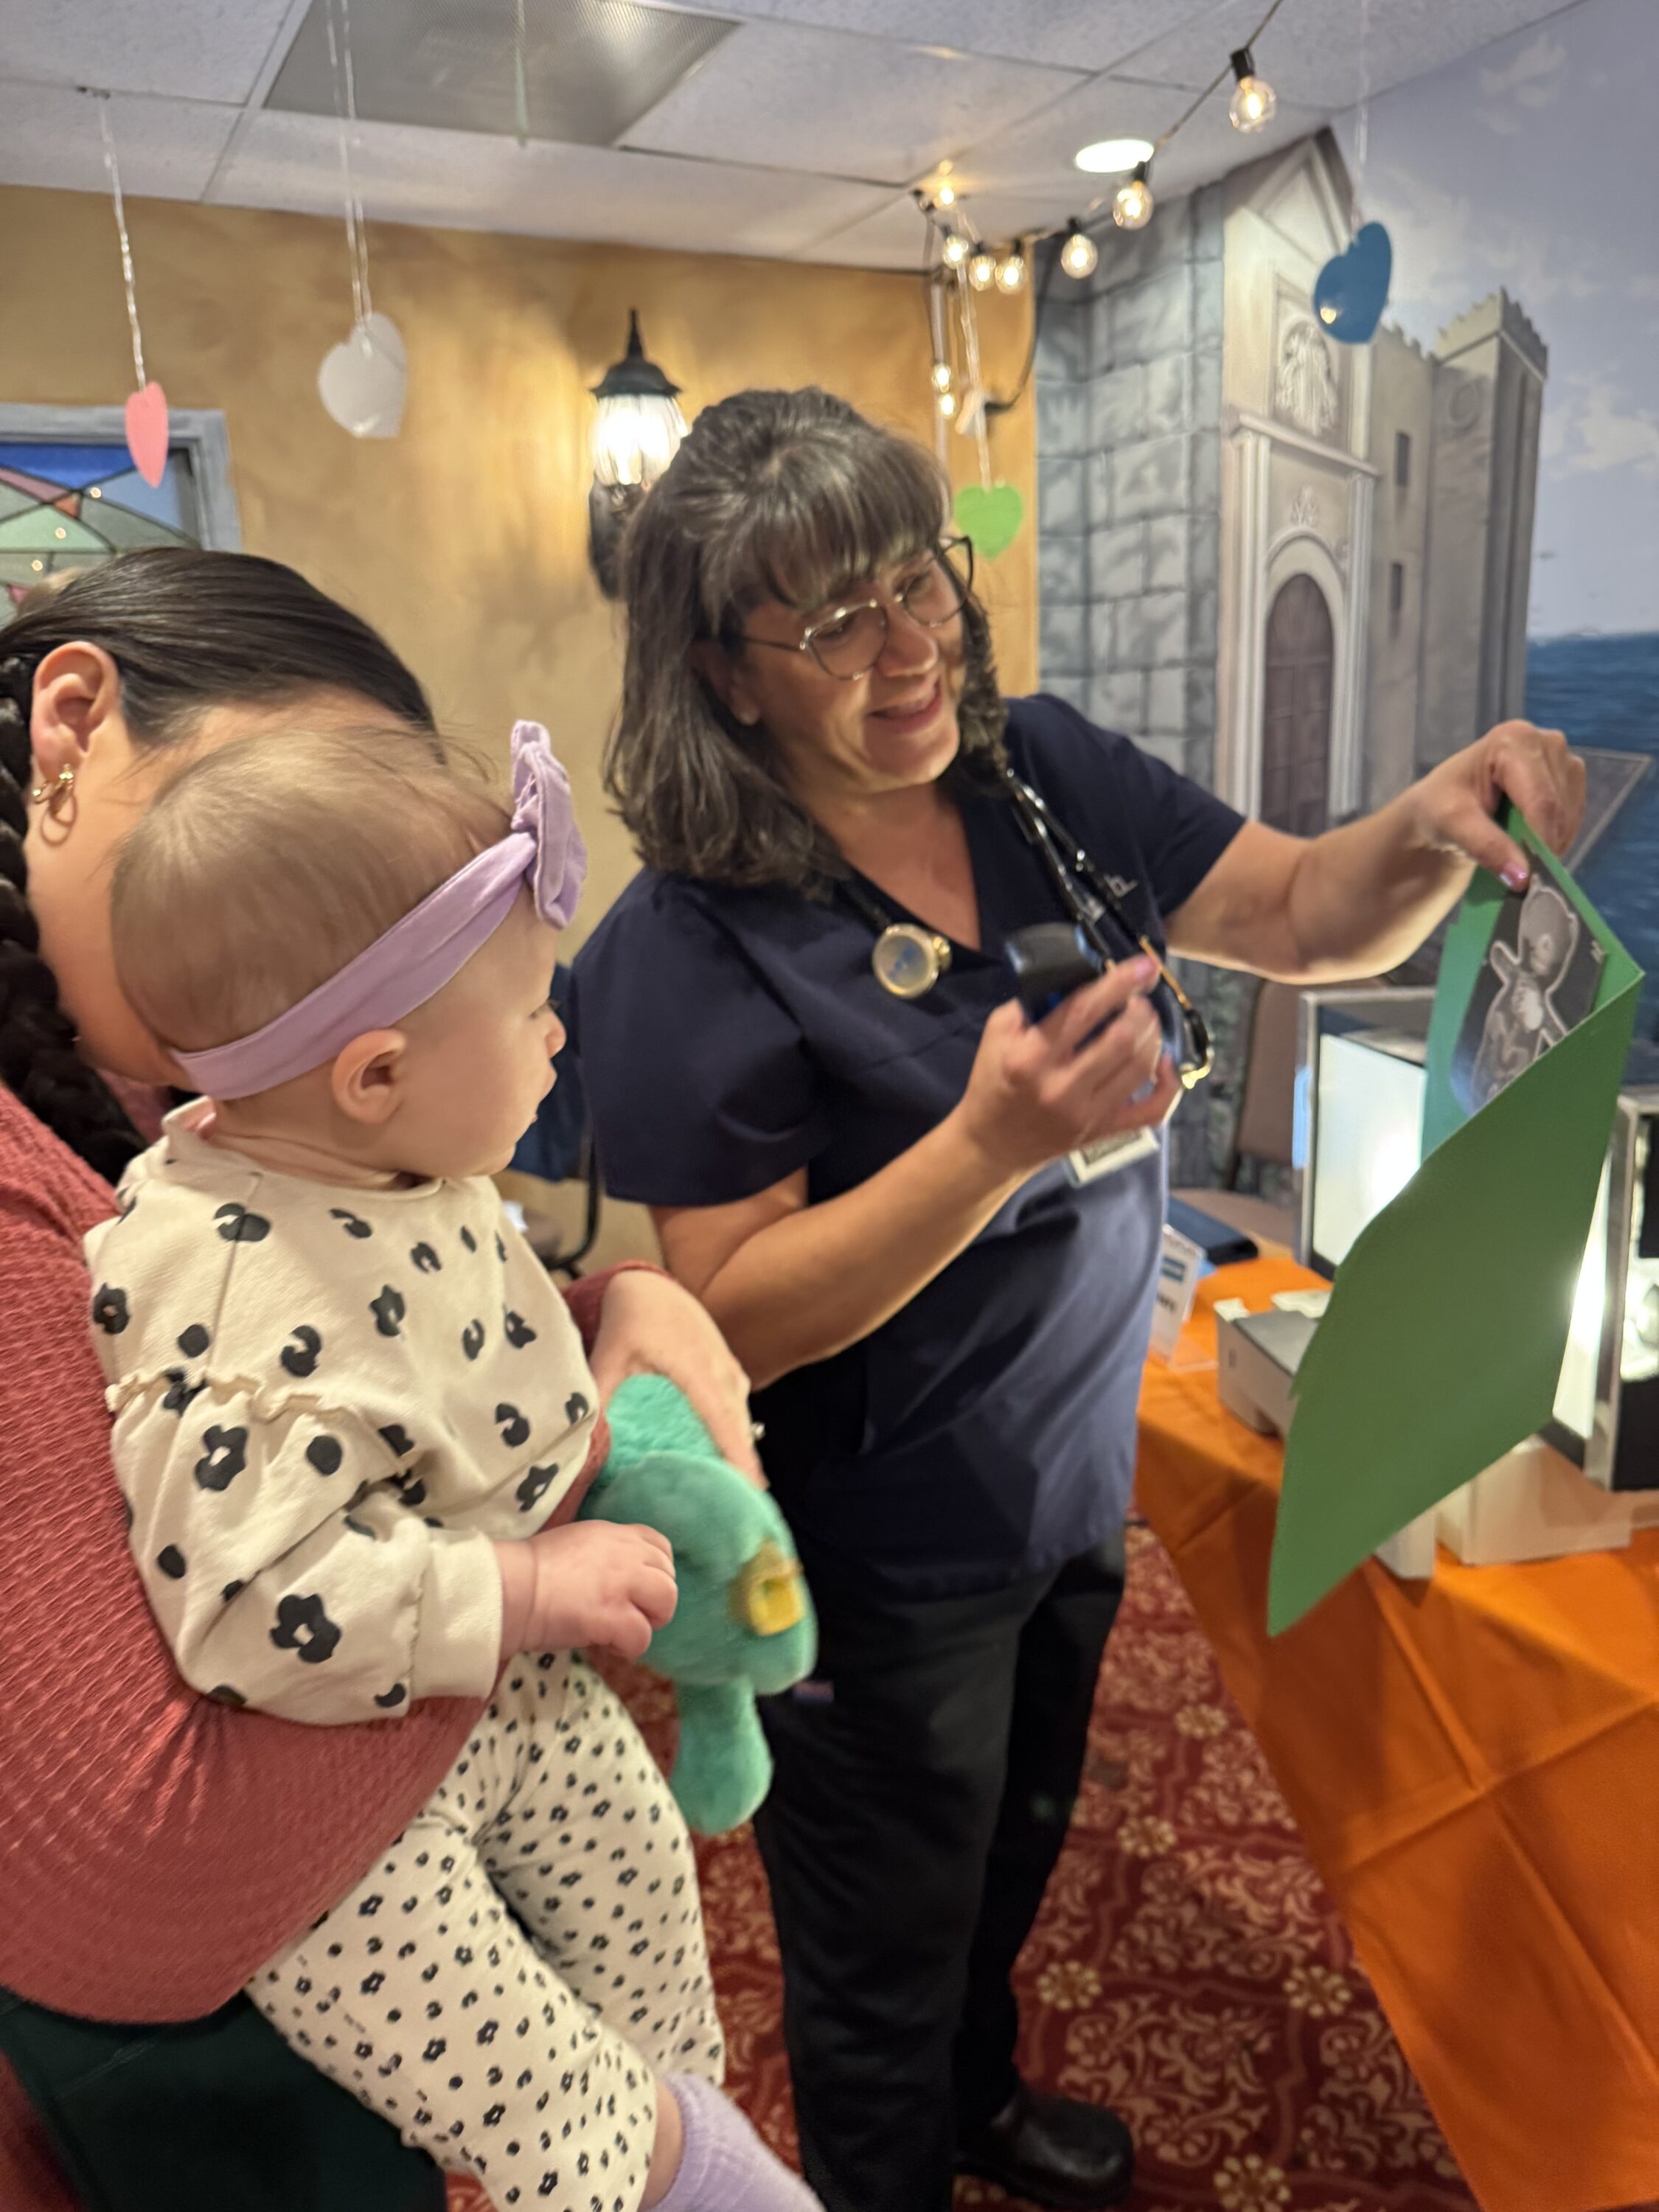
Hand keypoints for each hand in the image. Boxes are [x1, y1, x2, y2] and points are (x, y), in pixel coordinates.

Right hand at [499, 1521, 676, 1661]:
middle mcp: (625, 1553)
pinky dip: (628, 1648)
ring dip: (648, 1622)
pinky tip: (605, 1645)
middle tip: (628, 1616)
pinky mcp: (614, 1615)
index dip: (657, 1571)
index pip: (660, 1546)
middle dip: (654, 1601)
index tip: (639, 1590)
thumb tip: (615, 1581)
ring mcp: (622, 1583)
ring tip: (622, 1631)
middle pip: (668, 1577)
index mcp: (613, 1534)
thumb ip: (602, 1556)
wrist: (509, 1588)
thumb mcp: (573, 1545)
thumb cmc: (529, 1572)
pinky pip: (642, 1637)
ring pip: (666, 1602)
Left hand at [587, 1266, 764, 1485]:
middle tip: (743, 1511)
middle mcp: (721, 1371)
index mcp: (696, 1369)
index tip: (751, 1490)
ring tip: (738, 1497)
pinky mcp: (728, 1370)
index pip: (722, 1421)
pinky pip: (738, 1409)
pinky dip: (736, 1435)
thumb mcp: (608, 1354)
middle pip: (739, 1427)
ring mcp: (728, 1369)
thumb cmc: (630, 1318)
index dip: (737, 1457)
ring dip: (741, 1453)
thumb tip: (586, 1440)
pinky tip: (727, 1461)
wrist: (650, 1285)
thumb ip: (599, 1395)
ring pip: (741, 1420)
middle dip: (744, 1468)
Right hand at [953, 956, 1180, 1179]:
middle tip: (1138, 1000)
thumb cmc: (993, 1081)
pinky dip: (1168, 1084)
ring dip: (1152, 1036)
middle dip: (1140, 1010)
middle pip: (1121, 1039)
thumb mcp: (996, 1033)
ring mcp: (1087, 1114)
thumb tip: (1077, 977)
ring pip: (1140, 1068)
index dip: (1119, 982)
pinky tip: (1163, 1063)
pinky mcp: (1104, 1132)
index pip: (1083, 1011)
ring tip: (1146, 1022)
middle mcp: (1061, 1088)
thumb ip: (1031, 1003)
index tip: (1144, 964)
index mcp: (1031, 1058)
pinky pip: (1152, 1111)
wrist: (993, 1144)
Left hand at [1408, 720, 1585, 890]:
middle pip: (1558, 806)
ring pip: (1569, 814)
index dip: (1540, 840)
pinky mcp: (1569, 778)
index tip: (1531, 876)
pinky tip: (1530, 844)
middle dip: (1544, 844)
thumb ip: (1487, 846)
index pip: (1540, 798)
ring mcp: (1561, 758)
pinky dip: (1556, 837)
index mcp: (1514, 740)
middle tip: (1522, 873)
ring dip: (1551, 842)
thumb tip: (1523, 877)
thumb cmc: (1440, 807)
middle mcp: (1545, 742)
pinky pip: (1573, 816)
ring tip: (1518, 856)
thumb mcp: (1453, 824)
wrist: (1441, 806)